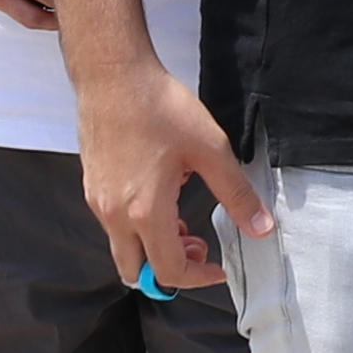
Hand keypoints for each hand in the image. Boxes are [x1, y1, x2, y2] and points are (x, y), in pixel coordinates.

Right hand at [72, 58, 264, 293]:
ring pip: (123, 247)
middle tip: (196, 245)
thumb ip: (236, 193)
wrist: (112, 75)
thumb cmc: (158, 107)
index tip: (217, 266)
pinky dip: (137, 226)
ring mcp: (98, 201)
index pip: (169, 271)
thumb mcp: (210, 149)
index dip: (198, 278)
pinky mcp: (92, 186)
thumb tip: (260, 227)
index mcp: (145, 212)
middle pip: (136, 272)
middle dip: (169, 271)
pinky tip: (159, 192)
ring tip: (181, 217)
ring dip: (153, 246)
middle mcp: (114, 215)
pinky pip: (113, 224)